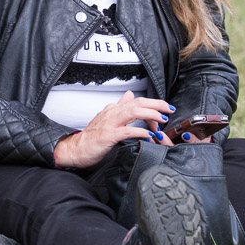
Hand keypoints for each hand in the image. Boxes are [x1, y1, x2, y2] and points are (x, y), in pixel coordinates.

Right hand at [53, 91, 175, 167]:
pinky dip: (140, 132)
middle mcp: (112, 113)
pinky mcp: (108, 136)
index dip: (153, 104)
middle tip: (169, 110)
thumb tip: (129, 94)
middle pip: (138, 103)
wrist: (74, 149)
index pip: (137, 101)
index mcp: (114, 109)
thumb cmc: (91, 137)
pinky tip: (149, 136)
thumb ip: (119, 107)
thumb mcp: (107, 118)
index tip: (165, 109)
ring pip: (134, 112)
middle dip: (157, 105)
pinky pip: (127, 131)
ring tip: (162, 120)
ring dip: (151, 115)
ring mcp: (110, 124)